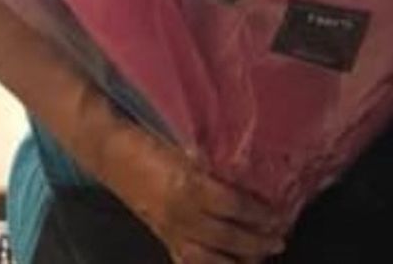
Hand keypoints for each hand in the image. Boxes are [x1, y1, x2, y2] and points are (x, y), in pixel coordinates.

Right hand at [99, 126, 284, 262]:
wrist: (112, 153)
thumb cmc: (154, 140)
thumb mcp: (187, 143)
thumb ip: (216, 159)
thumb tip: (253, 168)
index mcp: (188, 185)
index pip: (232, 206)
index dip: (258, 214)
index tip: (279, 216)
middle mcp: (179, 213)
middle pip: (225, 236)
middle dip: (255, 243)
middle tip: (279, 241)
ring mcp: (167, 229)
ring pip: (206, 257)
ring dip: (236, 261)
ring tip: (259, 259)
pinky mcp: (160, 236)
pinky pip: (186, 260)